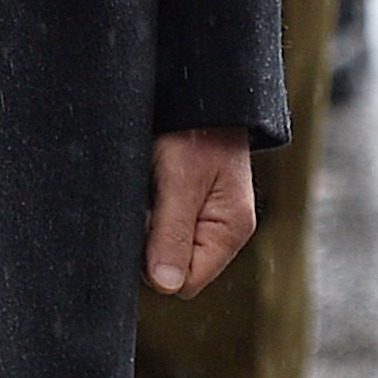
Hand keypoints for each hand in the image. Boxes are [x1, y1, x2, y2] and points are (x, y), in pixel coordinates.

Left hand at [146, 126, 257, 294]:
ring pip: (164, 249)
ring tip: (152, 189)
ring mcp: (207, 220)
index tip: (148, 224)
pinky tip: (151, 189)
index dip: (157, 262)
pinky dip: (150, 214)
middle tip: (149, 200)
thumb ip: (173, 233)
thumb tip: (166, 285)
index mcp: (230, 231)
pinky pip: (163, 229)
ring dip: (148, 227)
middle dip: (151, 244)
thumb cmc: (196, 131)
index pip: (186, 283)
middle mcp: (221, 232)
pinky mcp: (191, 208)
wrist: (198, 92)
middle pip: (175, 269)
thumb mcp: (181, 180)